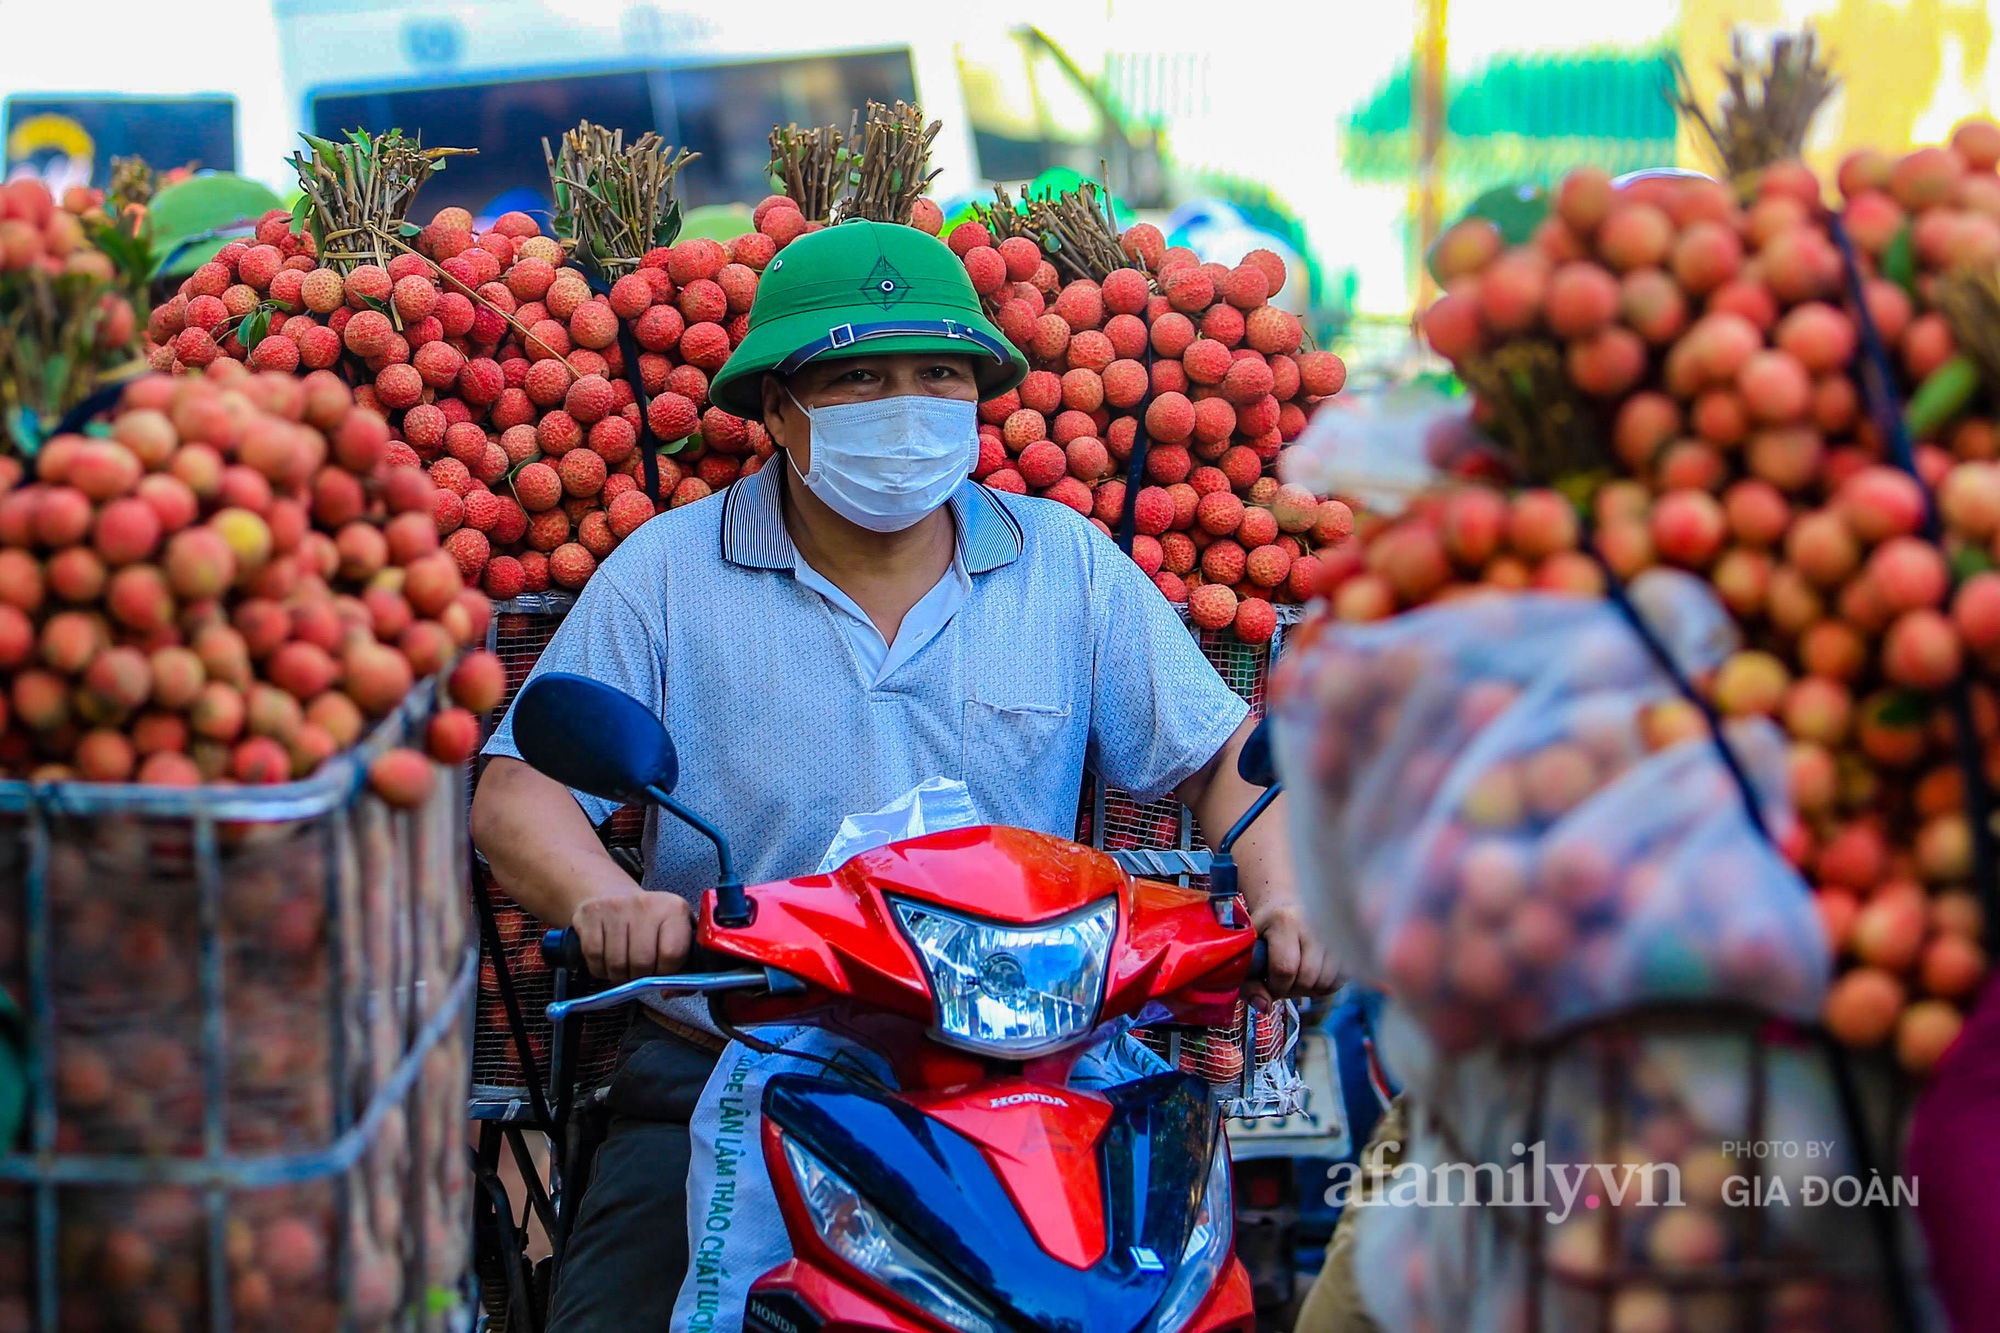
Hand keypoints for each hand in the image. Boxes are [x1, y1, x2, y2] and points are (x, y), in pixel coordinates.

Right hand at [571, 891, 694, 983]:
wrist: (615, 896)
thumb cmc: (652, 925)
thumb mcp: (677, 937)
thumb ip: (684, 969)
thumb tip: (666, 993)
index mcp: (675, 909)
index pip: (672, 954)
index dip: (666, 972)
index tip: (660, 970)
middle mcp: (646, 904)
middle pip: (642, 962)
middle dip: (640, 977)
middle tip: (639, 972)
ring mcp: (616, 906)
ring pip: (616, 963)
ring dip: (619, 975)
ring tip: (623, 967)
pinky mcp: (591, 912)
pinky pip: (593, 956)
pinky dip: (599, 968)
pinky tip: (606, 961)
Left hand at [1249, 902, 1337, 1004]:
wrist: (1286, 905)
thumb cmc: (1264, 931)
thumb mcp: (1249, 951)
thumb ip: (1249, 982)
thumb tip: (1264, 1008)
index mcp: (1285, 922)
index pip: (1285, 968)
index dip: (1276, 986)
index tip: (1268, 984)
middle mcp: (1314, 925)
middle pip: (1307, 978)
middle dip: (1291, 990)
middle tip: (1282, 982)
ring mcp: (1334, 934)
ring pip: (1326, 982)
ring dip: (1309, 990)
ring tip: (1297, 978)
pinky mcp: (1347, 944)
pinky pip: (1339, 980)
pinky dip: (1325, 986)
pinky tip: (1312, 976)